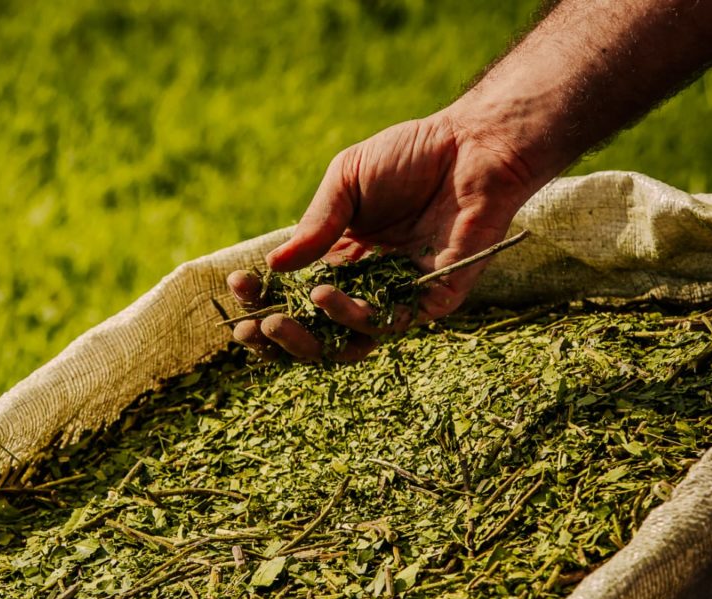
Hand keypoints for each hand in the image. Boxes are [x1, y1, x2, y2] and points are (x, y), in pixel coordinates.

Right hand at [230, 109, 537, 360]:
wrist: (473, 145)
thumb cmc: (411, 155)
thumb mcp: (346, 180)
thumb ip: (316, 224)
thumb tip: (272, 268)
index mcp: (344, 260)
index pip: (297, 297)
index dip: (265, 301)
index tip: (238, 290)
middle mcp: (370, 286)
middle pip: (318, 333)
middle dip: (280, 338)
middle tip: (252, 329)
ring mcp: (401, 296)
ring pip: (350, 340)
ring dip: (313, 334)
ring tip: (286, 314)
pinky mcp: (434, 300)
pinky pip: (390, 323)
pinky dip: (355, 317)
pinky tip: (327, 296)